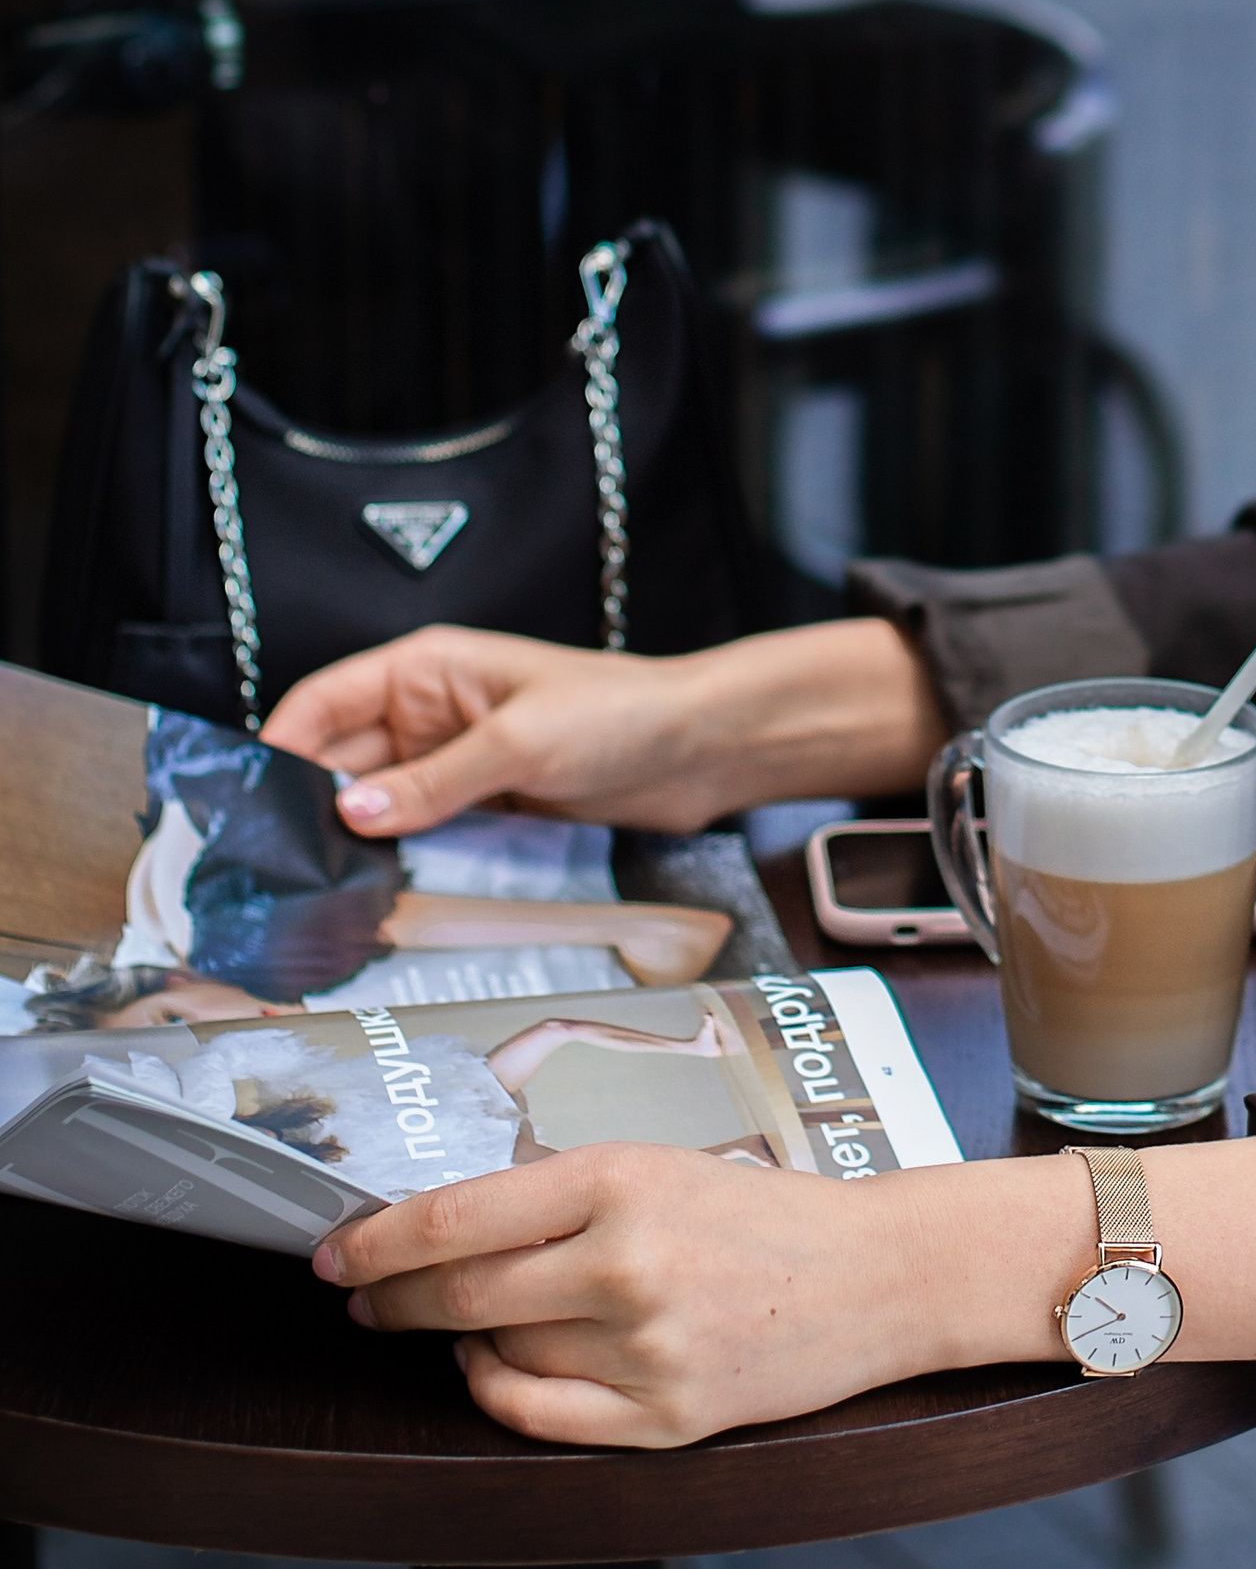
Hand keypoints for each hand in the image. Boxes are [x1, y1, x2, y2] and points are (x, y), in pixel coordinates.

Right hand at [262, 619, 946, 836]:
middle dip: (302, 810)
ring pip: (372, 806)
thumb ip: (433, 782)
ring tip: (306, 897)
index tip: (241, 809)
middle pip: (336, 762)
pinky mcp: (480, 805)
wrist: (702, 748)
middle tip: (266, 874)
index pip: (321, 703)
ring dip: (345, 844)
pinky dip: (390, 862)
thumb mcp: (520, 741)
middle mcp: (428, 713)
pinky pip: (416, 834)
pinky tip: (368, 899)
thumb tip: (348, 814)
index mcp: (426, 670)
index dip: (276, 751)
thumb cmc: (623, 712)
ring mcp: (452, 763)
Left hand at [315, 1132, 1255, 1447]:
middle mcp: (625, 1261)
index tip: (332, 1252)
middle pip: (460, 1291)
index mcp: (623, 1176)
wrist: (879, 1273)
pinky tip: (499, 1368)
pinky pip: (533, 1417)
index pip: (460, 1216)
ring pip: (494, 1353)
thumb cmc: (769, 1209)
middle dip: (394, 1295)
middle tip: (363, 1292)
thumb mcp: (665, 1162)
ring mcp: (642, 1348)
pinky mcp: (660, 1418)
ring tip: (468, 1318)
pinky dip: (499, 1391)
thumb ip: (566, 1194)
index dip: (378, 1242)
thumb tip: (449, 1230)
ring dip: (462, 1338)